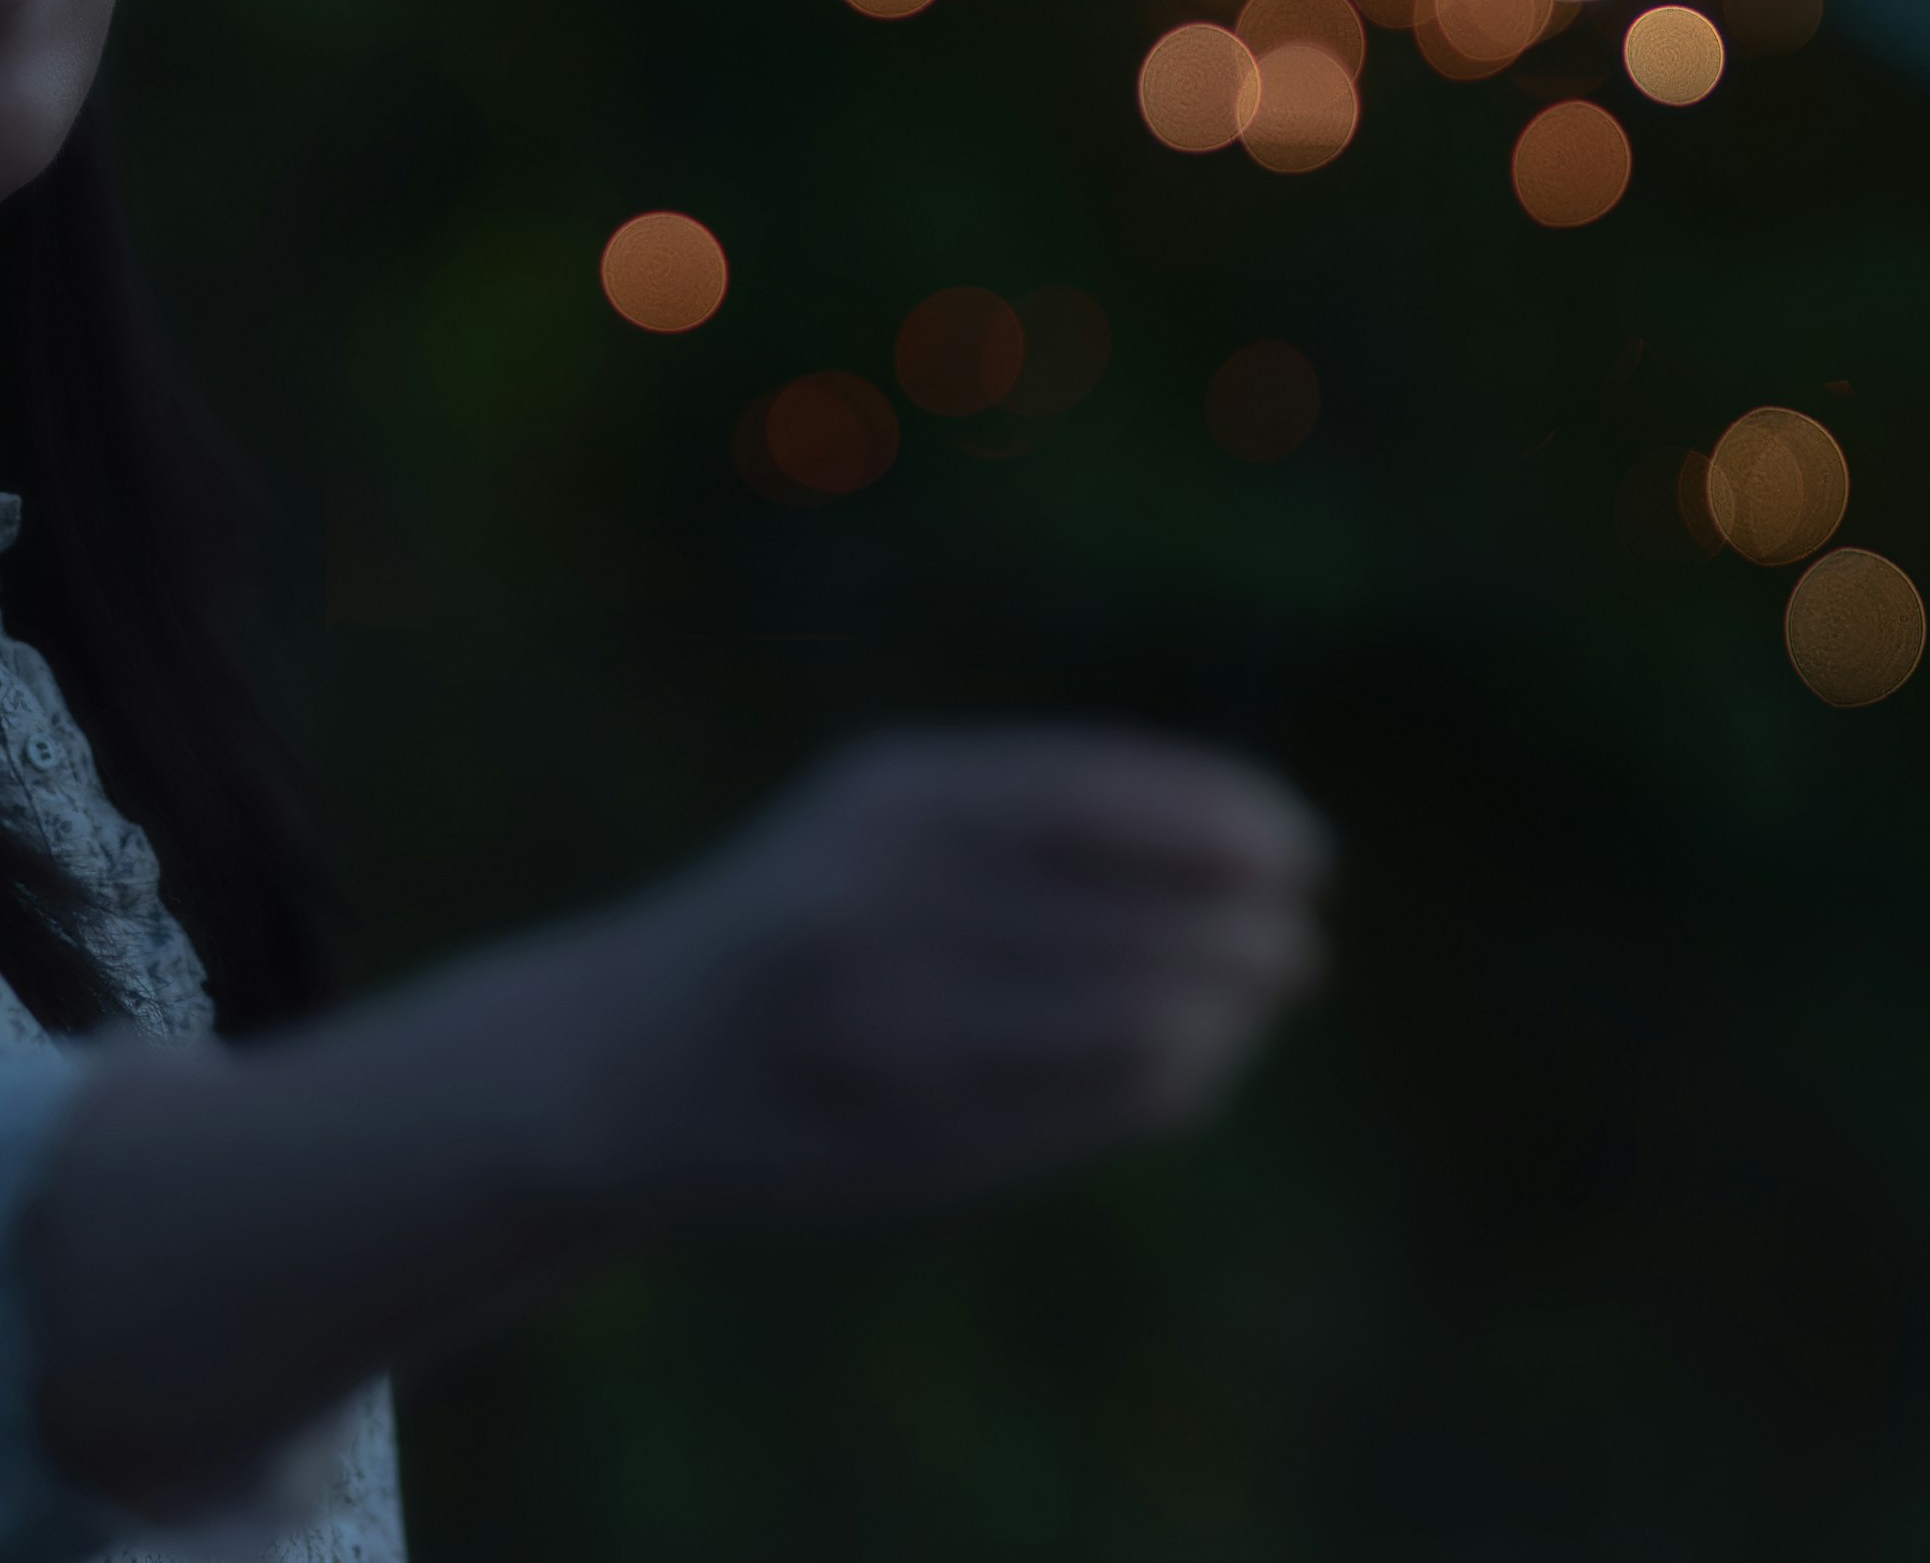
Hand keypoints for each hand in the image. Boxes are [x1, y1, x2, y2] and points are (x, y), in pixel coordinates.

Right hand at [551, 720, 1335, 1227]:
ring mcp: (900, 1024)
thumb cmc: (798, 919)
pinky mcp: (914, 1132)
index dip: (1227, 822)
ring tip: (1257, 999)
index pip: (1107, 797)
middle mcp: (890, 901)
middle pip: (1140, 914)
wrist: (626, 1064)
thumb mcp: (882, 819)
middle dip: (1246, 930)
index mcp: (892, 798)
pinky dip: (1173, 1078)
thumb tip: (1248, 837)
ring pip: (1137, 1017)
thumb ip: (1035, 814)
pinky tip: (1198, 1059)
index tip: (1303, 852)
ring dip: (1224, 1010)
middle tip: (1299, 943)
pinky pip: (1097, 1103)